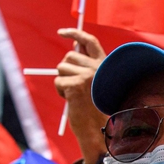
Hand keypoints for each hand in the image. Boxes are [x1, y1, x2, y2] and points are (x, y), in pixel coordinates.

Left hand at [54, 28, 107, 159]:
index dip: (75, 34)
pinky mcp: (76, 85)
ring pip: (61, 69)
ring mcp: (87, 75)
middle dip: (65, 70)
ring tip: (75, 95)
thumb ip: (87, 68)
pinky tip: (72, 100)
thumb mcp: (96, 84)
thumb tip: (71, 51)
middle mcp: (97, 67)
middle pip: (68, 57)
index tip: (62, 33)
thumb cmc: (99, 110)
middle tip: (73, 86)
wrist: (102, 130)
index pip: (89, 42)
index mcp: (105, 65)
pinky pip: (58, 81)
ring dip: (62, 82)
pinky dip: (61, 91)